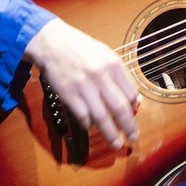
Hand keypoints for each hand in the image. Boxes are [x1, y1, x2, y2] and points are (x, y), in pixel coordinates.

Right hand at [23, 18, 139, 149]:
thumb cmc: (79, 48)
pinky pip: (83, 116)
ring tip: (116, 143)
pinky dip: (88, 124)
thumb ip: (118, 74)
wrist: (51, 42)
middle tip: (133, 138)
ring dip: (110, 134)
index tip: (132, 113)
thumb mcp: (104, 54)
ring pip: (102, 117)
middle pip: (120, 108)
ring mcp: (83, 86)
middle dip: (129, 127)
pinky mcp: (68, 94)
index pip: (131, 93)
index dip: (134, 107)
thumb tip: (131, 98)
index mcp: (113, 64)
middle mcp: (100, 76)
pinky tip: (91, 126)